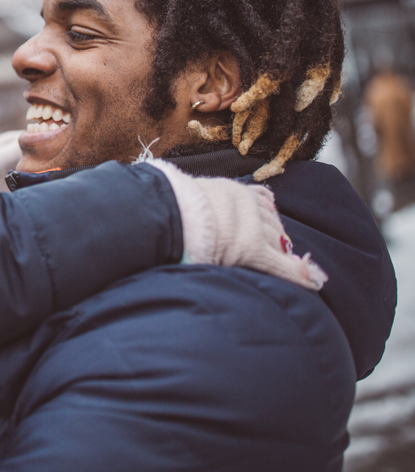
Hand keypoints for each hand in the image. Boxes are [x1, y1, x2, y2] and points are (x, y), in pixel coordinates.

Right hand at [147, 159, 326, 290]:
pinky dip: (297, 274)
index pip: (262, 199)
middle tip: (276, 253)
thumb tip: (182, 212)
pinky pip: (279, 265)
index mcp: (228, 189)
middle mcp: (245, 203)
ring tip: (284, 267)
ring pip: (277, 241)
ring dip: (281, 255)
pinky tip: (311, 281)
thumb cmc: (162, 210)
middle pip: (273, 222)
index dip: (267, 217)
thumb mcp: (183, 200)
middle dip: (277, 239)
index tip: (271, 227)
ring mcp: (249, 226)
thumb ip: (196, 206)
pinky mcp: (250, 248)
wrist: (160, 214)